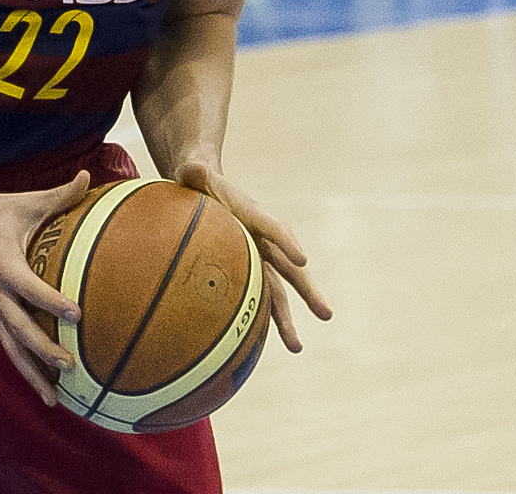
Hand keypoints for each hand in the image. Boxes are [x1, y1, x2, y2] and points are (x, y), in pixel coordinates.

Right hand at [0, 171, 90, 404]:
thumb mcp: (26, 202)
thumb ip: (59, 195)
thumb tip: (88, 178)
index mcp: (4, 264)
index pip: (29, 288)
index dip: (52, 302)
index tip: (77, 315)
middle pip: (17, 328)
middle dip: (42, 349)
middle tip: (70, 364)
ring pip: (10, 346)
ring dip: (31, 372)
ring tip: (54, 398)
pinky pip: (6, 345)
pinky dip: (23, 367)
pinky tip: (42, 386)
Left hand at [175, 163, 331, 352]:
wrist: (204, 185)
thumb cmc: (197, 180)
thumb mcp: (192, 173)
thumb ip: (193, 171)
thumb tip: (190, 167)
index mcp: (252, 214)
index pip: (274, 228)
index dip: (287, 242)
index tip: (303, 258)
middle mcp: (262, 239)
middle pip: (288, 268)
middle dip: (306, 292)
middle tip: (325, 314)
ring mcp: (257, 257)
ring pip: (277, 291)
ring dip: (286, 319)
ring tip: (296, 349)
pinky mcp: (246, 270)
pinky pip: (256, 297)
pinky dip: (261, 319)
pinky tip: (261, 347)